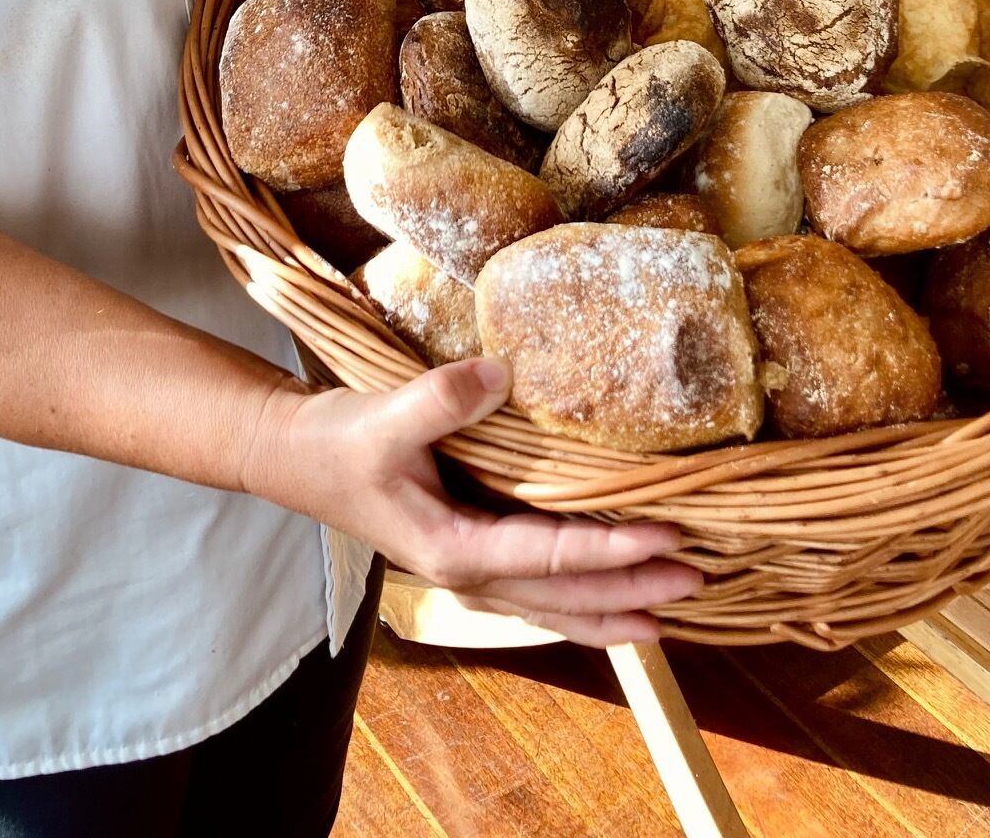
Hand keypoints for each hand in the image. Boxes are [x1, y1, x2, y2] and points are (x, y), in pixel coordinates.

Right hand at [248, 358, 693, 646]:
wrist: (293, 457)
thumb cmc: (337, 442)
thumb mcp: (384, 417)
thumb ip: (440, 399)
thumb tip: (500, 373)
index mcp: (454, 549)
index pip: (550, 555)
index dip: (612, 549)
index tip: (667, 536)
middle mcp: (467, 573)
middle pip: (564, 596)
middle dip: (631, 592)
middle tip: (696, 583)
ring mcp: (466, 571)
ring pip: (552, 605)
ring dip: (610, 609)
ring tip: (668, 615)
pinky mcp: (464, 553)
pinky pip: (534, 591)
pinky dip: (576, 600)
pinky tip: (604, 600)